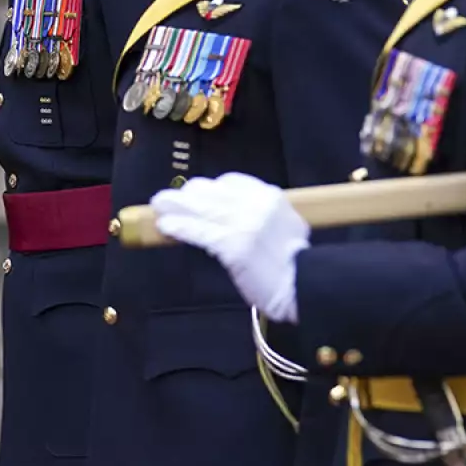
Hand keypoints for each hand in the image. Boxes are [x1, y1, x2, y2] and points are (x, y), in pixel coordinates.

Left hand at [149, 172, 307, 322]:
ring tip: (157, 208)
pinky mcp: (234, 245)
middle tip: (165, 200)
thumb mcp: (282, 225)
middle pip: (209, 191)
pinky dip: (179, 227)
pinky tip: (166, 227)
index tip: (194, 195)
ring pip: (200, 209)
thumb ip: (256, 214)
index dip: (207, 189)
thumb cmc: (294, 262)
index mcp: (270, 196)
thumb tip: (223, 212)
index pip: (229, 182)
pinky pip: (199, 231)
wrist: (308, 284)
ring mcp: (244, 224)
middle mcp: (256, 205)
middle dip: (185, 195)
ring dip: (174, 208)